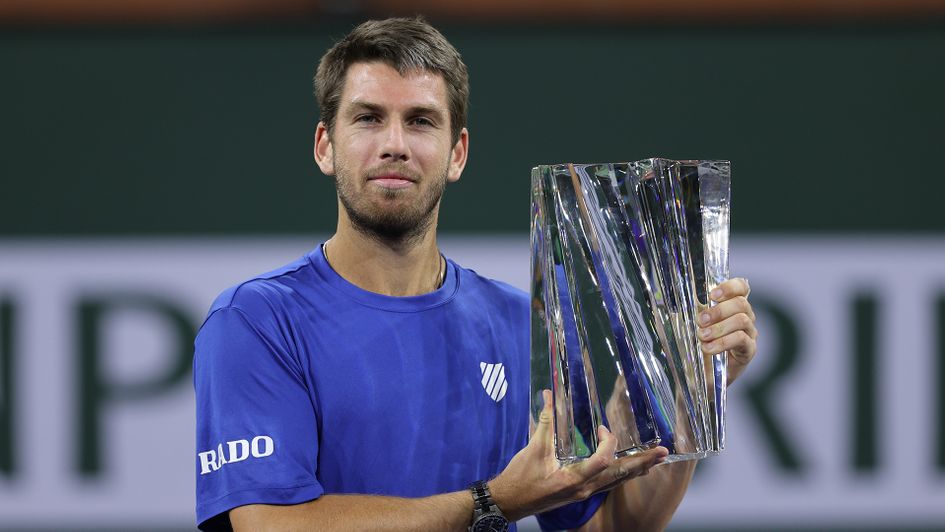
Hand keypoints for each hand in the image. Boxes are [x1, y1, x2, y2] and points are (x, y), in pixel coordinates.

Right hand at [488, 390, 667, 520]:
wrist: (509, 502)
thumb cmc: (521, 478)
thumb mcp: (534, 449)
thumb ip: (545, 421)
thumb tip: (550, 395)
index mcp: (574, 479)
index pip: (603, 461)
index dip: (609, 443)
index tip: (604, 428)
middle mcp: (584, 488)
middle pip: (620, 476)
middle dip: (642, 463)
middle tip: (663, 453)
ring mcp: (584, 493)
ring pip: (617, 482)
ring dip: (636, 470)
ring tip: (655, 461)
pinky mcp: (580, 493)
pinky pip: (607, 484)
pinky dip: (621, 474)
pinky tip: (628, 469)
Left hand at [698, 277, 756, 384]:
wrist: (697, 376)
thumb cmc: (694, 346)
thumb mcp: (689, 325)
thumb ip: (691, 311)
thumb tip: (677, 299)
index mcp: (731, 306)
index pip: (741, 287)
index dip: (730, 287)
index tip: (712, 295)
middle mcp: (744, 317)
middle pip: (741, 303)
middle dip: (718, 310)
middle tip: (701, 321)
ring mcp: (749, 334)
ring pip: (742, 320)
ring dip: (719, 327)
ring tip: (702, 336)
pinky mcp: (749, 351)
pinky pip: (742, 340)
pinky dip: (723, 342)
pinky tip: (708, 348)